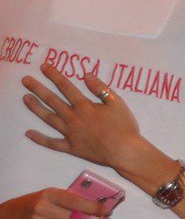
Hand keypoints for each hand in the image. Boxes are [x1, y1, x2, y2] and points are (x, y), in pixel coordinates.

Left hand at [22, 66, 144, 171]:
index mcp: (84, 106)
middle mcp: (73, 118)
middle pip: (52, 100)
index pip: (66, 87)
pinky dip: (40, 139)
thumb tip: (86, 75)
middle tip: (25, 80)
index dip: (54, 75)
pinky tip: (29, 133)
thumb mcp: (118, 103)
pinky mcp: (71, 147)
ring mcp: (70, 133)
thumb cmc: (124, 127)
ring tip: (25, 99)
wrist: (125, 152)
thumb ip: (100, 88)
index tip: (44, 67)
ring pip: (48, 118)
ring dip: (36, 108)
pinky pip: (52, 143)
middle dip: (38, 89)